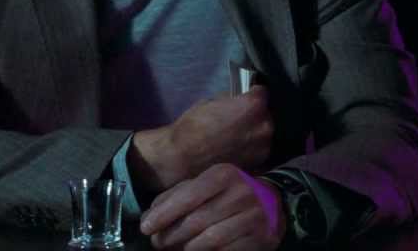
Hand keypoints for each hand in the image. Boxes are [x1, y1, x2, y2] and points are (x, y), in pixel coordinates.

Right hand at [130, 87, 272, 193]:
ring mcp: (263, 146)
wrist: (184, 159)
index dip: (251, 92)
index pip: (261, 92)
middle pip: (265, 113)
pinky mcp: (259, 162)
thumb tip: (236, 100)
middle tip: (237, 117)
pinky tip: (236, 147)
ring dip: (253, 131)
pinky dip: (251, 146)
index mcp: (252, 106)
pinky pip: (259, 148)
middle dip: (254, 114)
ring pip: (263, 132)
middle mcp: (264, 126)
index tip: (245, 94)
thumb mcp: (209, 103)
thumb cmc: (192, 129)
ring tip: (235, 134)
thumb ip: (229, 100)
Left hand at [139, 163, 285, 250]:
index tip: (146, 228)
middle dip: (171, 235)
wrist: (272, 202)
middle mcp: (241, 193)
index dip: (164, 214)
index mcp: (222, 175)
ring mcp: (254, 217)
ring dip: (187, 248)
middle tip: (158, 243)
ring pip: (211, 240)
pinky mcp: (262, 238)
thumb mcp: (202, 186)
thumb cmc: (225, 193)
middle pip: (197, 221)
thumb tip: (149, 218)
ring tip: (176, 249)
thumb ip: (174, 197)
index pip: (188, 196)